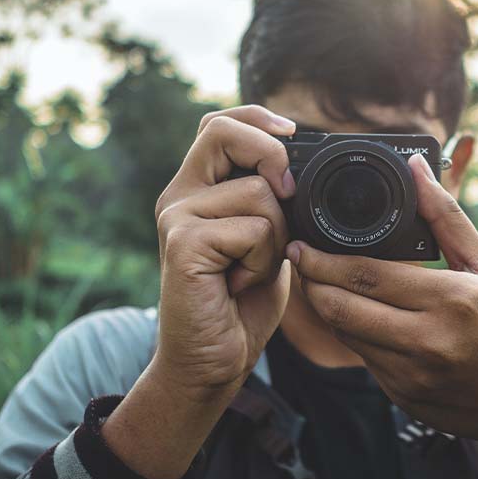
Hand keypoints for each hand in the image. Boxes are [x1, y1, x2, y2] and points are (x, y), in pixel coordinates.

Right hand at [153, 105, 297, 397]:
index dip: (256, 117)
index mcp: (196, 189)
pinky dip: (263, 261)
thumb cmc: (241, 304)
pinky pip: (253, 228)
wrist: (213, 361)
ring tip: (251, 269)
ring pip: (258, 191)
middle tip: (287, 198)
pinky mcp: (184, 243)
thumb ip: (271, 202)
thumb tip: (300, 167)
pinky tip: (239, 284)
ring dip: (277, 237)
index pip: (217, 124)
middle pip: (223, 132)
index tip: (293, 131)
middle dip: (271, 156)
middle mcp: (179, 196)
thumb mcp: (265, 240)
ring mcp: (176, 217)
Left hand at [288, 153, 477, 465]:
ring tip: (319, 281)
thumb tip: (416, 168)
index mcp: (451, 301)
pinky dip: (352, 334)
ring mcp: (412, 376)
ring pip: (345, 335)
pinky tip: (355, 314)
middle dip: (311, 281)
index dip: (323, 260)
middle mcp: (428, 342)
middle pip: (342, 308)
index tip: (302, 244)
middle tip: (299, 259)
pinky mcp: (403, 398)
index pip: (367, 275)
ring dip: (326, 307)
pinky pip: (363, 359)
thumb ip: (446, 217)